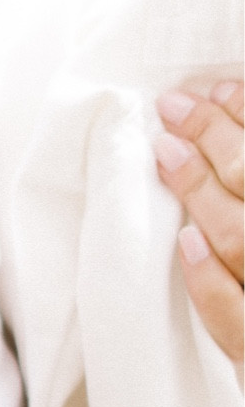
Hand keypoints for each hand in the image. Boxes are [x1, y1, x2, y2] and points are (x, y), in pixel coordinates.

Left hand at [155, 81, 243, 362]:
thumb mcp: (240, 254)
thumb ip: (237, 200)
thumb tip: (225, 151)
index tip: (219, 88)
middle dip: (223, 137)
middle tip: (177, 104)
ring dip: (205, 191)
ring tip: (169, 151)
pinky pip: (235, 318)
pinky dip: (212, 278)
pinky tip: (187, 242)